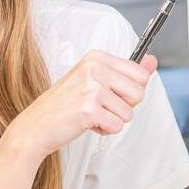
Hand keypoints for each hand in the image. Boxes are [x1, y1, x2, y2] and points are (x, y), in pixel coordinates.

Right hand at [4, 50, 155, 160]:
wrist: (36, 126)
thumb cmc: (64, 105)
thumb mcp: (94, 82)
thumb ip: (126, 72)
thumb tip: (152, 62)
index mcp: (97, 57)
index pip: (140, 75)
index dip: (128, 92)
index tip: (108, 94)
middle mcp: (95, 68)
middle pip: (139, 93)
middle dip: (123, 106)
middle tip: (99, 107)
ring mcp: (92, 88)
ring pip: (128, 113)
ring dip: (111, 120)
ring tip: (89, 115)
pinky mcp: (89, 109)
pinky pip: (117, 126)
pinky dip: (104, 130)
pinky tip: (86, 124)